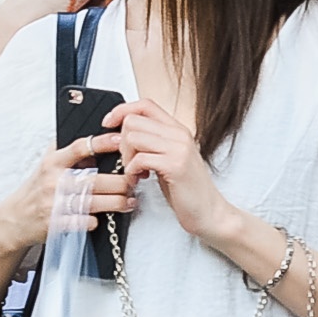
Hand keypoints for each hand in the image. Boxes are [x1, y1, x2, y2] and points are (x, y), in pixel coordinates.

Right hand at [0, 134, 135, 254]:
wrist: (15, 218)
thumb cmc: (38, 188)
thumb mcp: (48, 164)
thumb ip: (68, 150)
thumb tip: (97, 135)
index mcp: (53, 162)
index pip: (80, 147)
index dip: (103, 142)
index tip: (122, 139)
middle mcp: (54, 182)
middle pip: (96, 180)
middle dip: (120, 182)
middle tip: (133, 181)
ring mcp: (55, 204)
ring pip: (94, 202)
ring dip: (117, 202)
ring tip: (129, 201)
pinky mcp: (56, 224)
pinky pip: (84, 222)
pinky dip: (95, 221)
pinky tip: (103, 218)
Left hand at [107, 99, 233, 242]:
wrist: (209, 212)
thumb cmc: (185, 189)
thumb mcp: (167, 159)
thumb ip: (151, 143)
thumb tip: (122, 133)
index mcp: (177, 130)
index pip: (145, 104)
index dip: (121, 110)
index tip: (108, 124)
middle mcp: (179, 134)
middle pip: (134, 120)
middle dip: (121, 142)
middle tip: (128, 162)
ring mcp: (179, 148)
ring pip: (134, 137)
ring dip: (126, 158)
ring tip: (134, 173)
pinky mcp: (176, 166)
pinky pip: (140, 158)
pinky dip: (132, 171)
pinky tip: (139, 181)